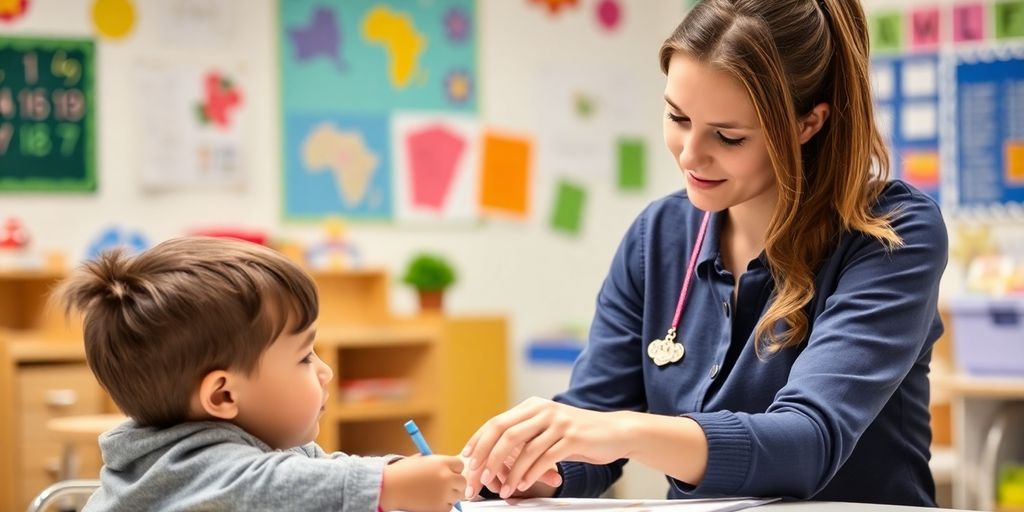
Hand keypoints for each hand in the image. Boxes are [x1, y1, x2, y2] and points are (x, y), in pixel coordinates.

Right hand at [380, 455, 465, 511]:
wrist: (390, 487)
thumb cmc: (402, 473)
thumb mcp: (421, 460)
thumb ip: (437, 463)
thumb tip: (449, 468)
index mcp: (442, 462)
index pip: (460, 465)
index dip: (454, 470)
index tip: (448, 473)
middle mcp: (446, 477)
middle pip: (462, 482)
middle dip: (455, 484)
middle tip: (445, 487)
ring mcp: (444, 493)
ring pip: (457, 496)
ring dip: (449, 496)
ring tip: (433, 494)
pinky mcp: (440, 508)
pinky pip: (448, 508)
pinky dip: (441, 506)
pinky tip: (429, 501)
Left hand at [462, 397, 629, 498]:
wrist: (615, 433)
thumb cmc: (578, 435)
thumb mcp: (548, 429)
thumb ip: (525, 435)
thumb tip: (493, 453)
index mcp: (532, 406)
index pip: (497, 422)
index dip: (478, 441)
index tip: (467, 459)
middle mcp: (543, 410)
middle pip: (504, 433)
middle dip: (487, 458)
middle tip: (478, 478)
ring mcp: (557, 423)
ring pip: (522, 448)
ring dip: (508, 472)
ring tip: (501, 489)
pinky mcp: (572, 437)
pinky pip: (544, 458)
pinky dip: (529, 474)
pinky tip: (522, 485)